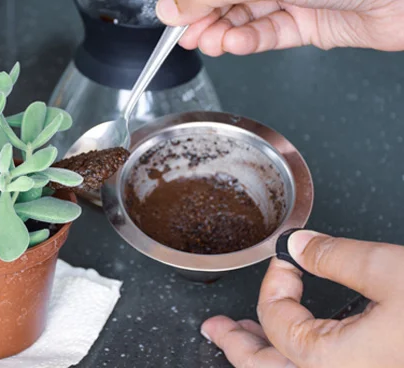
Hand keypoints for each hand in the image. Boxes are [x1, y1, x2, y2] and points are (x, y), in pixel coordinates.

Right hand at [155, 0, 403, 55]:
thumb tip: (170, 4)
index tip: (172, 17)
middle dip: (205, 17)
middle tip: (188, 37)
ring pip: (247, 16)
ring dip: (225, 32)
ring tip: (212, 44)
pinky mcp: (312, 21)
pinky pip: (272, 33)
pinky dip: (251, 41)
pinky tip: (236, 45)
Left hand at [201, 231, 403, 367]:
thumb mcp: (389, 272)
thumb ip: (334, 256)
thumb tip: (300, 245)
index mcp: (327, 361)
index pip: (274, 318)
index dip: (274, 280)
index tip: (287, 258)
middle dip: (236, 344)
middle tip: (215, 328)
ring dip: (264, 356)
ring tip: (245, 340)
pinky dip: (294, 361)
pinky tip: (298, 346)